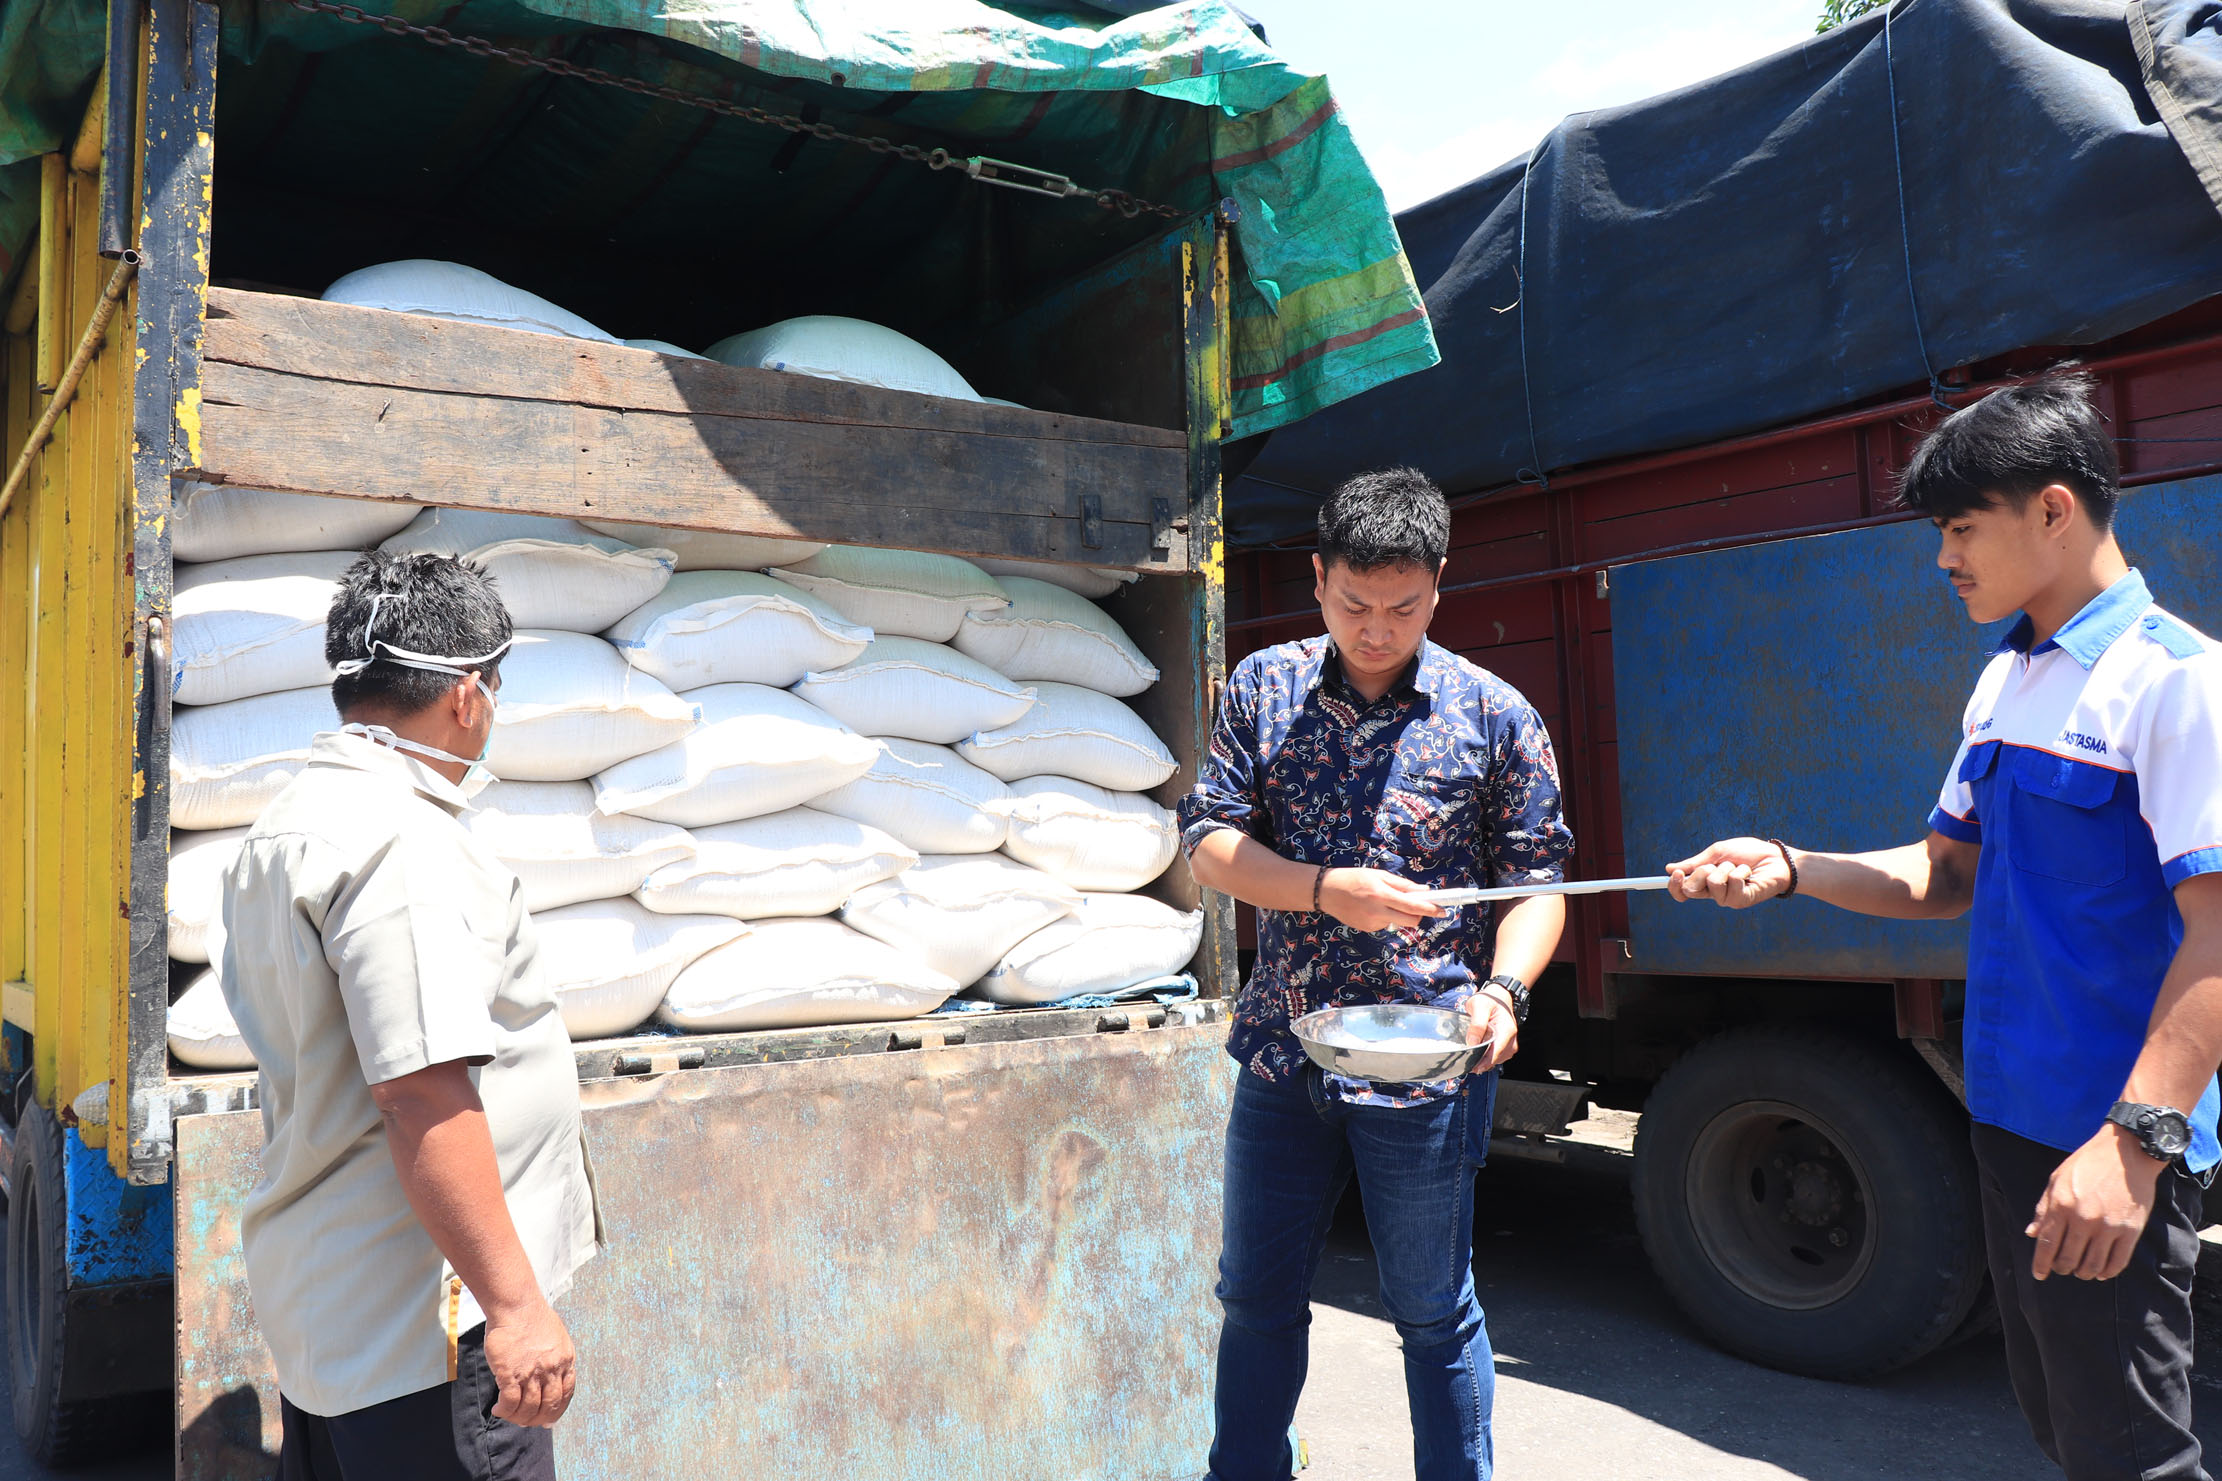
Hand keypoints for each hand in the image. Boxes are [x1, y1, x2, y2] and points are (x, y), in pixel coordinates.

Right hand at [483, 1297, 576, 1426]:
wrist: (516, 1305)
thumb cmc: (532, 1318)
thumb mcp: (556, 1338)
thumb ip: (556, 1358)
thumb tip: (551, 1378)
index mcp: (566, 1360)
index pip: (566, 1394)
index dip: (556, 1411)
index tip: (547, 1419)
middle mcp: (552, 1369)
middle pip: (549, 1406)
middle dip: (537, 1419)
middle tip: (525, 1421)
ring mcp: (532, 1372)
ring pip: (528, 1408)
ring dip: (518, 1417)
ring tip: (508, 1414)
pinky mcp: (511, 1373)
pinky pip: (510, 1402)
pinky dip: (505, 1411)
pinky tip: (498, 1409)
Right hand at [1318, 869, 1445, 932]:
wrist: (1326, 892)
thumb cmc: (1353, 878)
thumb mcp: (1378, 875)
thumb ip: (1402, 884)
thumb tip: (1423, 891)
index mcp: (1382, 894)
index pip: (1412, 906)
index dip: (1430, 909)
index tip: (1442, 910)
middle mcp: (1378, 911)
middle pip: (1410, 921)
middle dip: (1419, 916)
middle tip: (1418, 906)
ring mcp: (1372, 923)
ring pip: (1397, 922)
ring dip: (1398, 914)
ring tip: (1381, 900)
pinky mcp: (1367, 929)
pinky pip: (1385, 924)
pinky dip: (1385, 917)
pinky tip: (1371, 908)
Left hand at [1467, 990, 1518, 1069]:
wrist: (1499, 996)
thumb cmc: (1490, 999)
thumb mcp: (1479, 1006)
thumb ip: (1476, 1025)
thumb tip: (1472, 1043)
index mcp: (1507, 1031)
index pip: (1495, 1053)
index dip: (1482, 1062)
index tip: (1470, 1065)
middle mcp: (1511, 1040)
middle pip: (1495, 1059)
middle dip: (1480, 1063)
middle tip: (1466, 1060)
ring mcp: (1510, 1044)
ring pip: (1495, 1060)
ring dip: (1483, 1061)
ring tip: (1471, 1054)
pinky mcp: (1506, 1046)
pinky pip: (1496, 1057)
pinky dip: (1487, 1057)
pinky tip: (1478, 1052)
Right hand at [1667, 838, 1791, 908]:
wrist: (1776, 857)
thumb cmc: (1749, 854)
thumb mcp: (1718, 852)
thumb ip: (1695, 862)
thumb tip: (1669, 868)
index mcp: (1705, 883)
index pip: (1682, 892)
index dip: (1674, 885)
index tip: (1677, 872)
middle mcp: (1714, 894)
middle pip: (1691, 889)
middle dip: (1703, 870)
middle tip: (1720, 864)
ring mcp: (1728, 899)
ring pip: (1713, 883)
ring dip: (1727, 868)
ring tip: (1740, 867)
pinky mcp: (1742, 900)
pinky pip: (1732, 883)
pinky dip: (1741, 871)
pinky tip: (1750, 873)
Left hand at [2025, 1124, 2164, 1280]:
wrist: (2126, 1152)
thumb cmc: (2087, 1164)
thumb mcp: (2056, 1179)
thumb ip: (2043, 1208)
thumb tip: (2031, 1234)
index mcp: (2061, 1206)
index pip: (2046, 1244)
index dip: (2041, 1264)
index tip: (2039, 1275)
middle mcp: (2083, 1219)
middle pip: (2068, 1259)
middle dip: (2061, 1268)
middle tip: (2061, 1268)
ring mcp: (2108, 1227)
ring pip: (2092, 1265)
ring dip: (2083, 1272)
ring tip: (2080, 1270)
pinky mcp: (2130, 1231)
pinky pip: (2117, 1262)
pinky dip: (2107, 1272)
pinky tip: (2101, 1272)